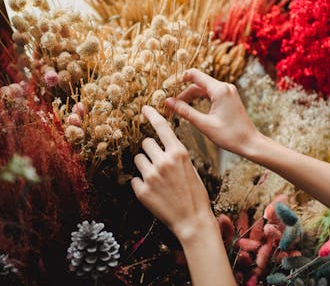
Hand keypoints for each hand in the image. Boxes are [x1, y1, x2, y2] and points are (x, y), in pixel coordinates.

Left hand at [131, 106, 215, 241]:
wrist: (193, 220)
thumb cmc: (195, 194)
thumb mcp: (190, 168)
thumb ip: (175, 154)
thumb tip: (160, 145)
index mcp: (179, 153)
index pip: (162, 127)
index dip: (152, 115)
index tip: (144, 109)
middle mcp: (164, 161)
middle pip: (146, 142)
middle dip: (150, 150)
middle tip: (158, 162)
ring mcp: (151, 176)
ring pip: (138, 159)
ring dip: (144, 165)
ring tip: (156, 179)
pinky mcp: (142, 190)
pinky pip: (134, 178)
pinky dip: (141, 184)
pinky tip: (154, 192)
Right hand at [165, 68, 259, 156]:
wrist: (250, 143)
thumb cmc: (230, 136)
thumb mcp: (204, 124)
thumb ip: (185, 111)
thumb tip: (168, 102)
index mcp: (219, 90)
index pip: (194, 75)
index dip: (178, 79)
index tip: (166, 86)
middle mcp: (225, 87)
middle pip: (198, 83)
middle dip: (183, 92)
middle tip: (170, 103)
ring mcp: (228, 91)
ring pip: (204, 89)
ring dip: (191, 96)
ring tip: (178, 107)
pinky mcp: (229, 98)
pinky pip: (211, 94)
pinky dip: (200, 99)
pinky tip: (192, 108)